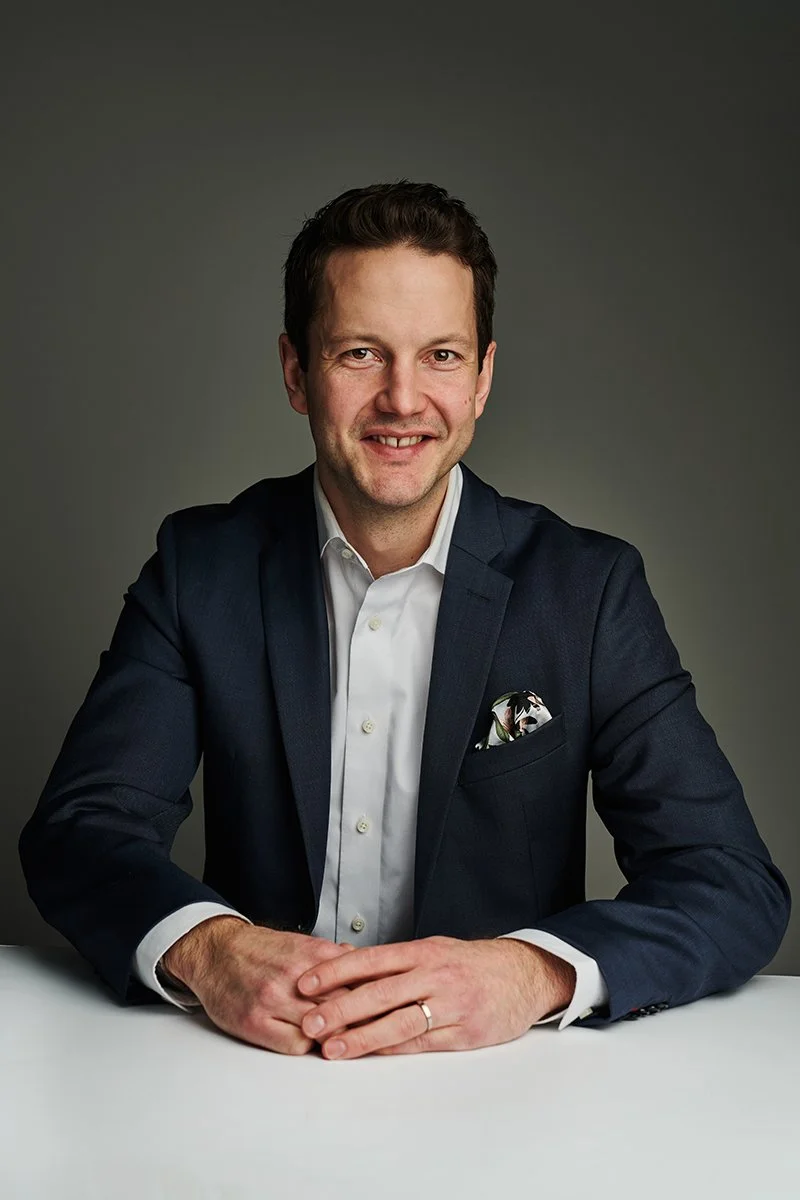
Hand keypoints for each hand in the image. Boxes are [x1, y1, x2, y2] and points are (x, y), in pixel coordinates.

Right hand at [163, 916, 356, 1053]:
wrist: (217, 951)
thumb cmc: (261, 951)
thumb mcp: (301, 943)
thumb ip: (333, 957)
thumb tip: (364, 966)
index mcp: (312, 954)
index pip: (358, 984)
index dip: (371, 1001)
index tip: (381, 1012)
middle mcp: (295, 976)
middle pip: (344, 1008)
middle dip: (356, 1023)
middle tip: (365, 1032)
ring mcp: (273, 1000)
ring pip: (322, 1030)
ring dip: (331, 1037)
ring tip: (335, 1038)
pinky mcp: (255, 1022)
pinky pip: (296, 1046)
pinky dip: (306, 1046)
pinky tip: (305, 1039)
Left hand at [295, 935, 576, 1058]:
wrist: (523, 974)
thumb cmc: (470, 963)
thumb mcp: (434, 950)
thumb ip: (396, 963)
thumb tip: (347, 971)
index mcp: (423, 951)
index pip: (372, 959)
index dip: (336, 971)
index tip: (306, 983)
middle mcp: (434, 975)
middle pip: (380, 992)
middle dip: (341, 1009)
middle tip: (309, 1023)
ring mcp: (451, 1005)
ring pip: (399, 1022)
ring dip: (362, 1037)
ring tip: (332, 1048)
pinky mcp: (465, 1032)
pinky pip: (423, 1043)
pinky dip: (394, 1049)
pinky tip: (371, 1054)